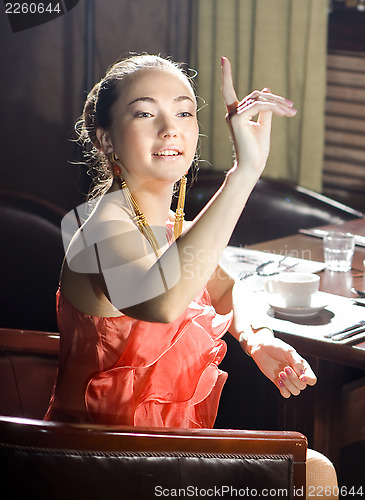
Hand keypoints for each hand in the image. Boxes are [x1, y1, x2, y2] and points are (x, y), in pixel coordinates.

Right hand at [221, 57, 296, 175]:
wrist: (252, 165)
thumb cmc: (257, 150)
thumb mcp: (264, 125)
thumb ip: (265, 109)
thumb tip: (266, 90)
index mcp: (236, 115)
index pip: (228, 91)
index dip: (227, 75)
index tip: (224, 59)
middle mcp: (232, 114)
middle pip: (255, 95)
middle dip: (275, 99)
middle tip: (291, 107)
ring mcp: (233, 116)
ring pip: (259, 99)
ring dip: (278, 104)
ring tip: (291, 111)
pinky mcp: (237, 119)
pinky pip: (259, 106)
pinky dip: (274, 108)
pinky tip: (285, 113)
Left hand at [246, 328, 316, 397]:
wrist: (261, 348)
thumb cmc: (276, 347)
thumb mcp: (288, 351)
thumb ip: (296, 361)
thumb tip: (302, 374)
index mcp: (302, 367)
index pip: (312, 379)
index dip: (308, 380)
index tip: (301, 376)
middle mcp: (297, 375)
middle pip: (302, 386)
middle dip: (294, 379)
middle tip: (285, 368)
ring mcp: (288, 380)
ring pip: (295, 391)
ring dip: (288, 385)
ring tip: (280, 373)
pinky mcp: (279, 383)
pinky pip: (286, 394)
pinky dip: (283, 390)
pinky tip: (278, 380)